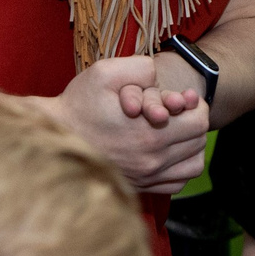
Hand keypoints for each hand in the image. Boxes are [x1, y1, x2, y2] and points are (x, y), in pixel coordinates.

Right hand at [45, 57, 209, 192]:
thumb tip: (162, 79)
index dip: (195, 105)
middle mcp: (152, 161)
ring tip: (175, 131)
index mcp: (149, 133)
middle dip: (193, 121)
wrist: (54, 140)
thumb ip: (139, 68)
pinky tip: (166, 151)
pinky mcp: (141, 187)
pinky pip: (178, 182)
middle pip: (199, 141)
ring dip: (190, 145)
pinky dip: (179, 166)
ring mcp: (147, 177)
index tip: (181, 99)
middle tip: (178, 111)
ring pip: (193, 164)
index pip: (200, 122)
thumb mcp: (104, 74)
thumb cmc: (79, 106)